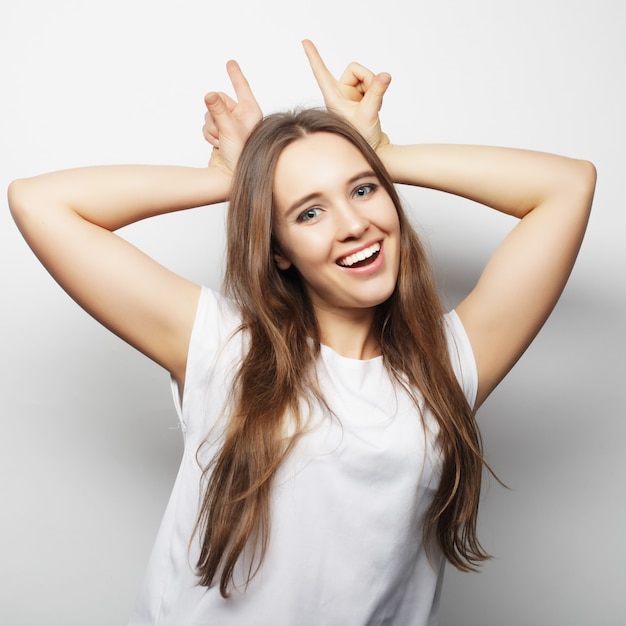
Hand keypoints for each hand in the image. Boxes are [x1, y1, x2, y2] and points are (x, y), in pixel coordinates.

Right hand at [203, 60, 262, 175]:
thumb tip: (209, 94)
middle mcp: (241, 117)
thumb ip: (218, 110)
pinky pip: (207, 124)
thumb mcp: (229, 129)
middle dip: (215, 114)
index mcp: (250, 112)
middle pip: (219, 100)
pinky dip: (209, 133)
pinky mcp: (220, 132)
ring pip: (210, 113)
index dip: (235, 75)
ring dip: (211, 127)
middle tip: (220, 129)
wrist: (230, 177)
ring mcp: (230, 124)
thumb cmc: (239, 156)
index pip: (242, 87)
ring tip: (220, 140)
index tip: (230, 63)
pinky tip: (216, 144)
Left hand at [302, 39, 390, 149]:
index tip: (305, 41)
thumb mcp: (369, 113)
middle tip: (371, 97)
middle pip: (354, 70)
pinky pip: (371, 84)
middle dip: (367, 79)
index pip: (321, 72)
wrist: (374, 150)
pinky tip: (376, 107)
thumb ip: (376, 92)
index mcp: (333, 97)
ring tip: (373, 106)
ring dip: (373, 88)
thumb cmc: (364, 137)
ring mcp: (351, 96)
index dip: (314, 56)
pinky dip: (377, 92)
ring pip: (365, 77)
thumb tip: (385, 75)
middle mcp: (340, 94)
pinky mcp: (361, 98)